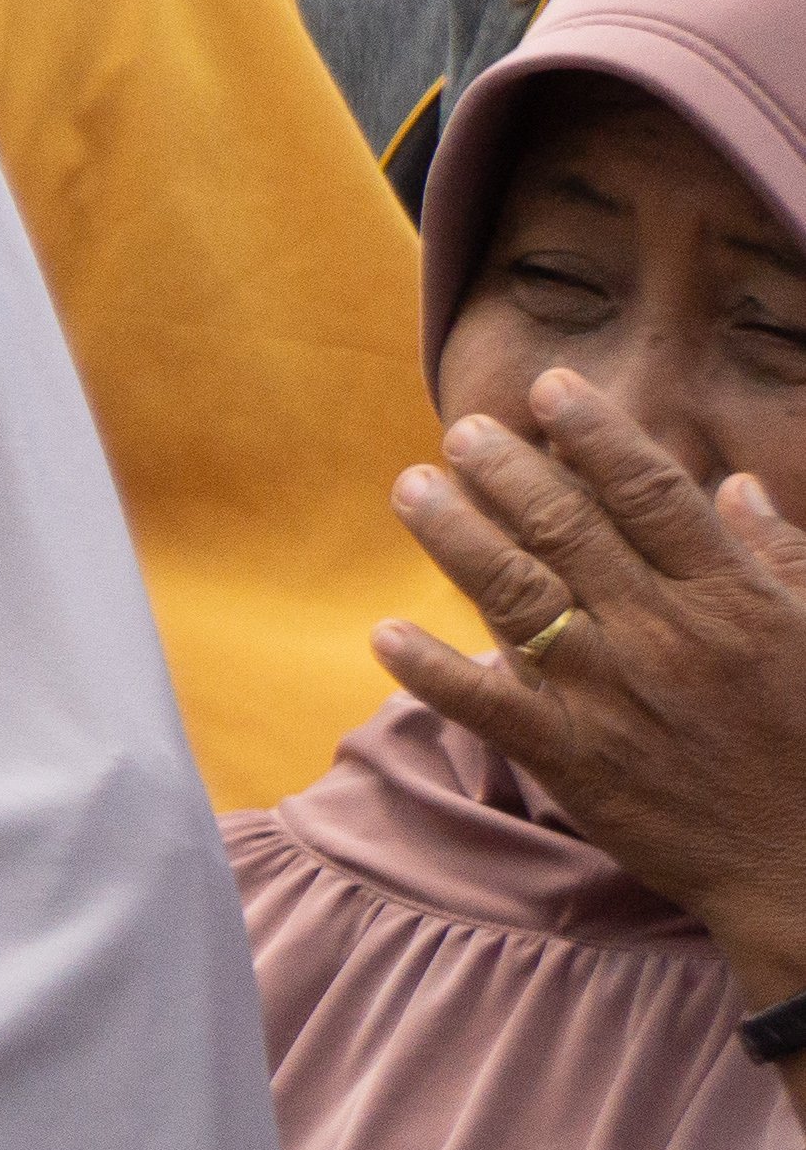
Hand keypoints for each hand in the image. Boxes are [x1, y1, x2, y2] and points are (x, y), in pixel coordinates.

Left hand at [384, 373, 805, 1000]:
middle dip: (508, 471)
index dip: (596, 434)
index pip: (653, 493)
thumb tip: (738, 487)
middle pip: (571, 530)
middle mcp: (667, 636)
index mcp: (733, 599)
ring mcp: (613, 698)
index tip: (549, 388)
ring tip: (412, 487)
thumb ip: (782, 558)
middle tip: (460, 430)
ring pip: (518, 597)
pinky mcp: (574, 761)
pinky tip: (384, 634)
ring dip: (456, 538)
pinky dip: (432, 670)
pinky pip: (488, 706)